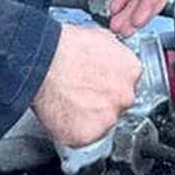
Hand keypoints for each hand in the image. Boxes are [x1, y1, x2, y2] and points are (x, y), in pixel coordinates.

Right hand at [31, 23, 140, 146]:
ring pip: (100, 123)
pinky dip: (71, 129)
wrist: (42, 62)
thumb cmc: (64, 47)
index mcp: (131, 70)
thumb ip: (113, 55)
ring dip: (87, 116)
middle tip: (80, 93)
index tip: (98, 84)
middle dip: (101, 102)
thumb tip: (109, 58)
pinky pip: (81, 137)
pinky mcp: (87, 135)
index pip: (128, 83)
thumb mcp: (100, 37)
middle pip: (116, 105)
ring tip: (67, 100)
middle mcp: (124, 96)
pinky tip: (61, 112)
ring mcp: (107, 118)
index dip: (110, 84)